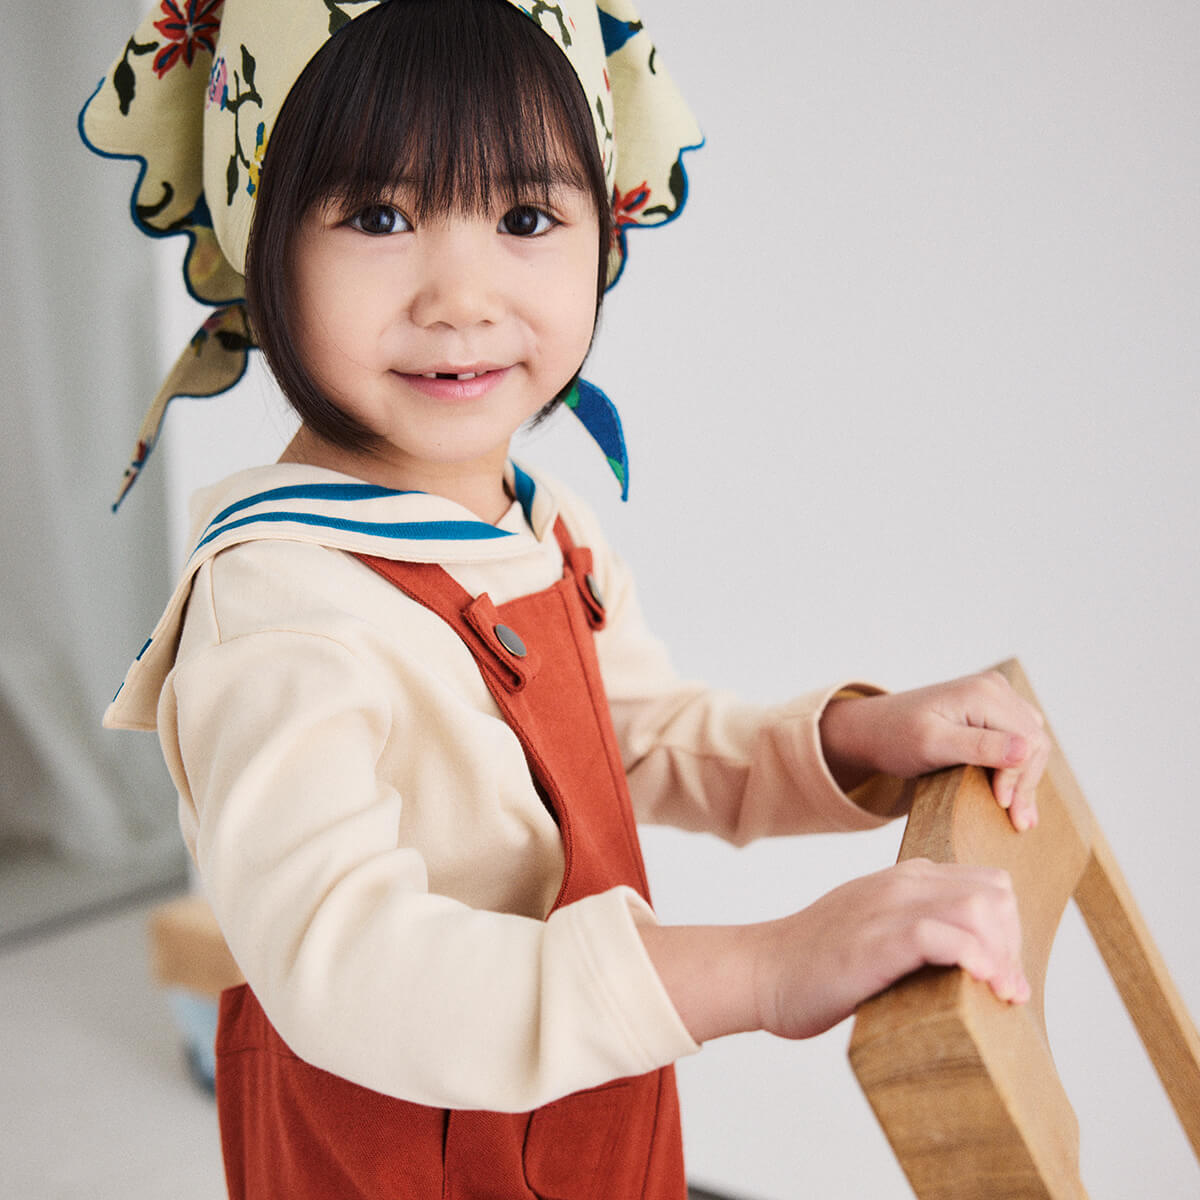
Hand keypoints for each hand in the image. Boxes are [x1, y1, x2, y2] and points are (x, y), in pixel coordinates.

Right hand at [755, 858, 1028, 1039]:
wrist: (762, 971)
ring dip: (1003, 954)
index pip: (988, 883)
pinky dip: (975, 959)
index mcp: (904, 879)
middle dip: (1013, 942)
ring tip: (1000, 993)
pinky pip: (943, 937)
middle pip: (994, 892)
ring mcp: (886, 908)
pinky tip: (980, 985)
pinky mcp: (875, 942)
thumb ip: (918, 929)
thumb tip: (975, 962)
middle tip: (1005, 988)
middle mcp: (900, 884)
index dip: (1009, 928)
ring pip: (978, 907)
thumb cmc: (818, 964)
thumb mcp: (876, 929)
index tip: (1001, 973)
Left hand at [819, 671, 1048, 829]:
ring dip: (1026, 779)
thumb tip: (1026, 750)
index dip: (1019, 778)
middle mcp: (994, 687)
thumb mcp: (932, 745)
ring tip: (1020, 816)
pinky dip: (1019, 768)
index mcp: (983, 693)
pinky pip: (1019, 739)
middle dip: (1026, 784)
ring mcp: (995, 696)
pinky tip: (1013, 795)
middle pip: (1035, 742)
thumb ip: (979, 747)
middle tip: (1018, 823)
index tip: (1002, 807)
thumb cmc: (896, 737)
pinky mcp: (991, 709)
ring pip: (1032, 742)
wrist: (873, 728)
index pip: (1027, 742)